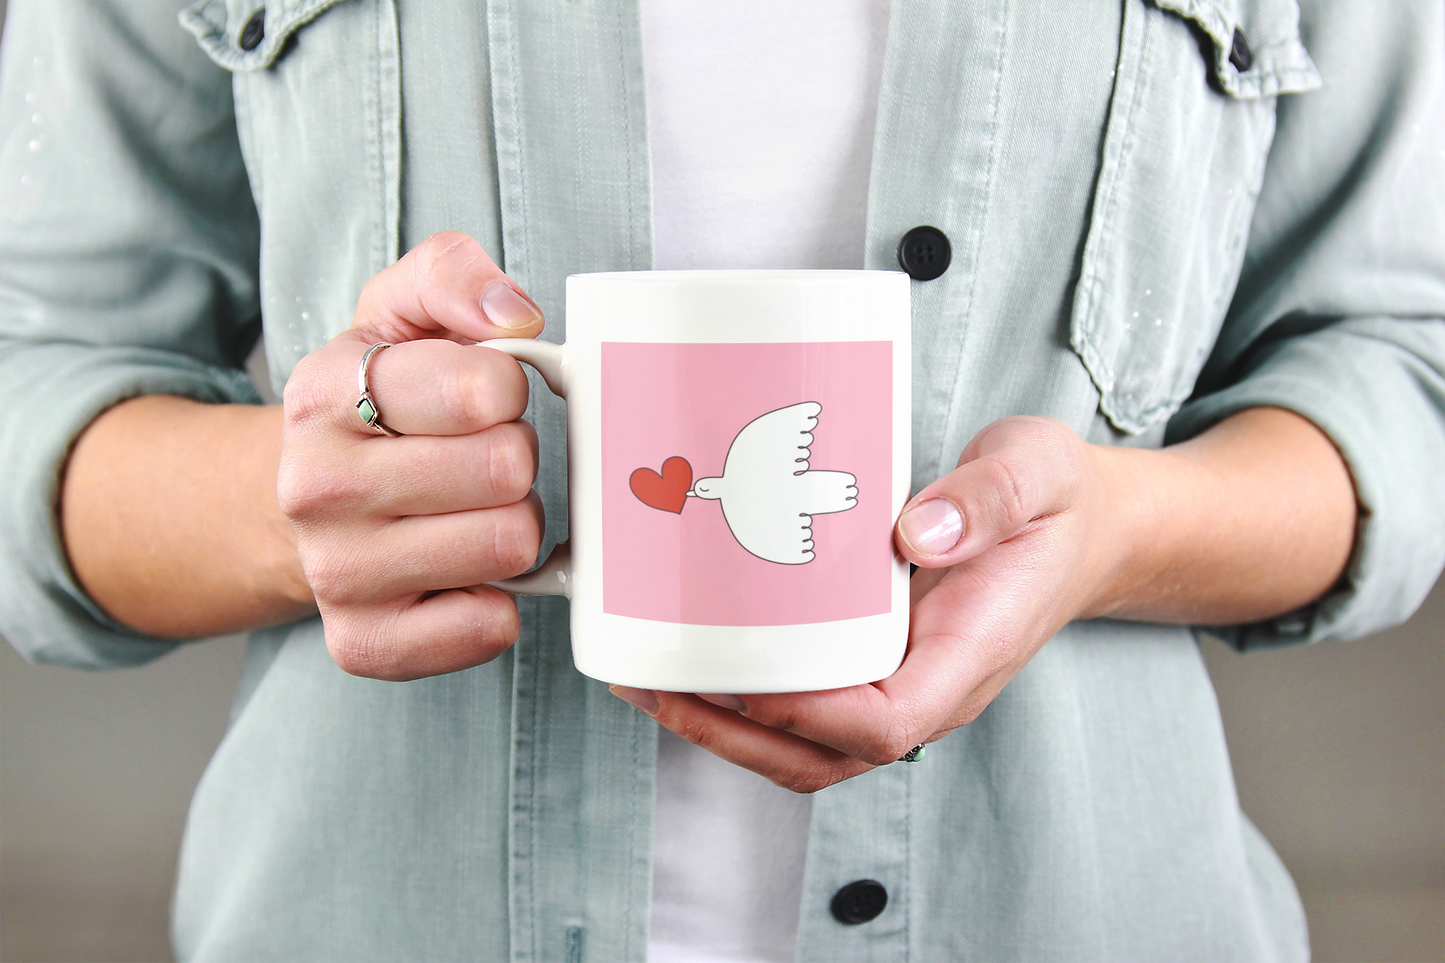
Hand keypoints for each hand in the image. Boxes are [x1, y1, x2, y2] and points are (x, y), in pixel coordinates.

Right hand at [278, 232, 547, 679]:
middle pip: (509, 471)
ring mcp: (335, 572)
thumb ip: (452, 275)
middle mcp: (316, 486)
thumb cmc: (378, 403)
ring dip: (513, 526)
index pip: (487, 389)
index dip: (508, 390)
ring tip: (470, 510)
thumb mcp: (398, 312)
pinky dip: (498, 601)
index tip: (483, 397)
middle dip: (516, 459)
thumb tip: (516, 315)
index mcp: (326, 392)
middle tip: (480, 460)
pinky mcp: (363, 642)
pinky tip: (465, 573)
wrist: (304, 500)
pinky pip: (487, 628)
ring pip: (509, 546)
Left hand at [614, 416, 1116, 790]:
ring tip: (646, 678)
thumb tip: (913, 531)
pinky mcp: (876, 661)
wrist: (1083, 528)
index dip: (807, 715)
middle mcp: (929, 687)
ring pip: (803, 742)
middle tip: (649, 683)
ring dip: (722, 724)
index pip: (884, 725)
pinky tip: (695, 654)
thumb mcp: (1038, 474)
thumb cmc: (1058, 505)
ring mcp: (900, 680)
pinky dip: (743, 694)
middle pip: (821, 755)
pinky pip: (805, 702)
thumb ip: (986, 499)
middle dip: (730, 733)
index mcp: (970, 656)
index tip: (742, 677)